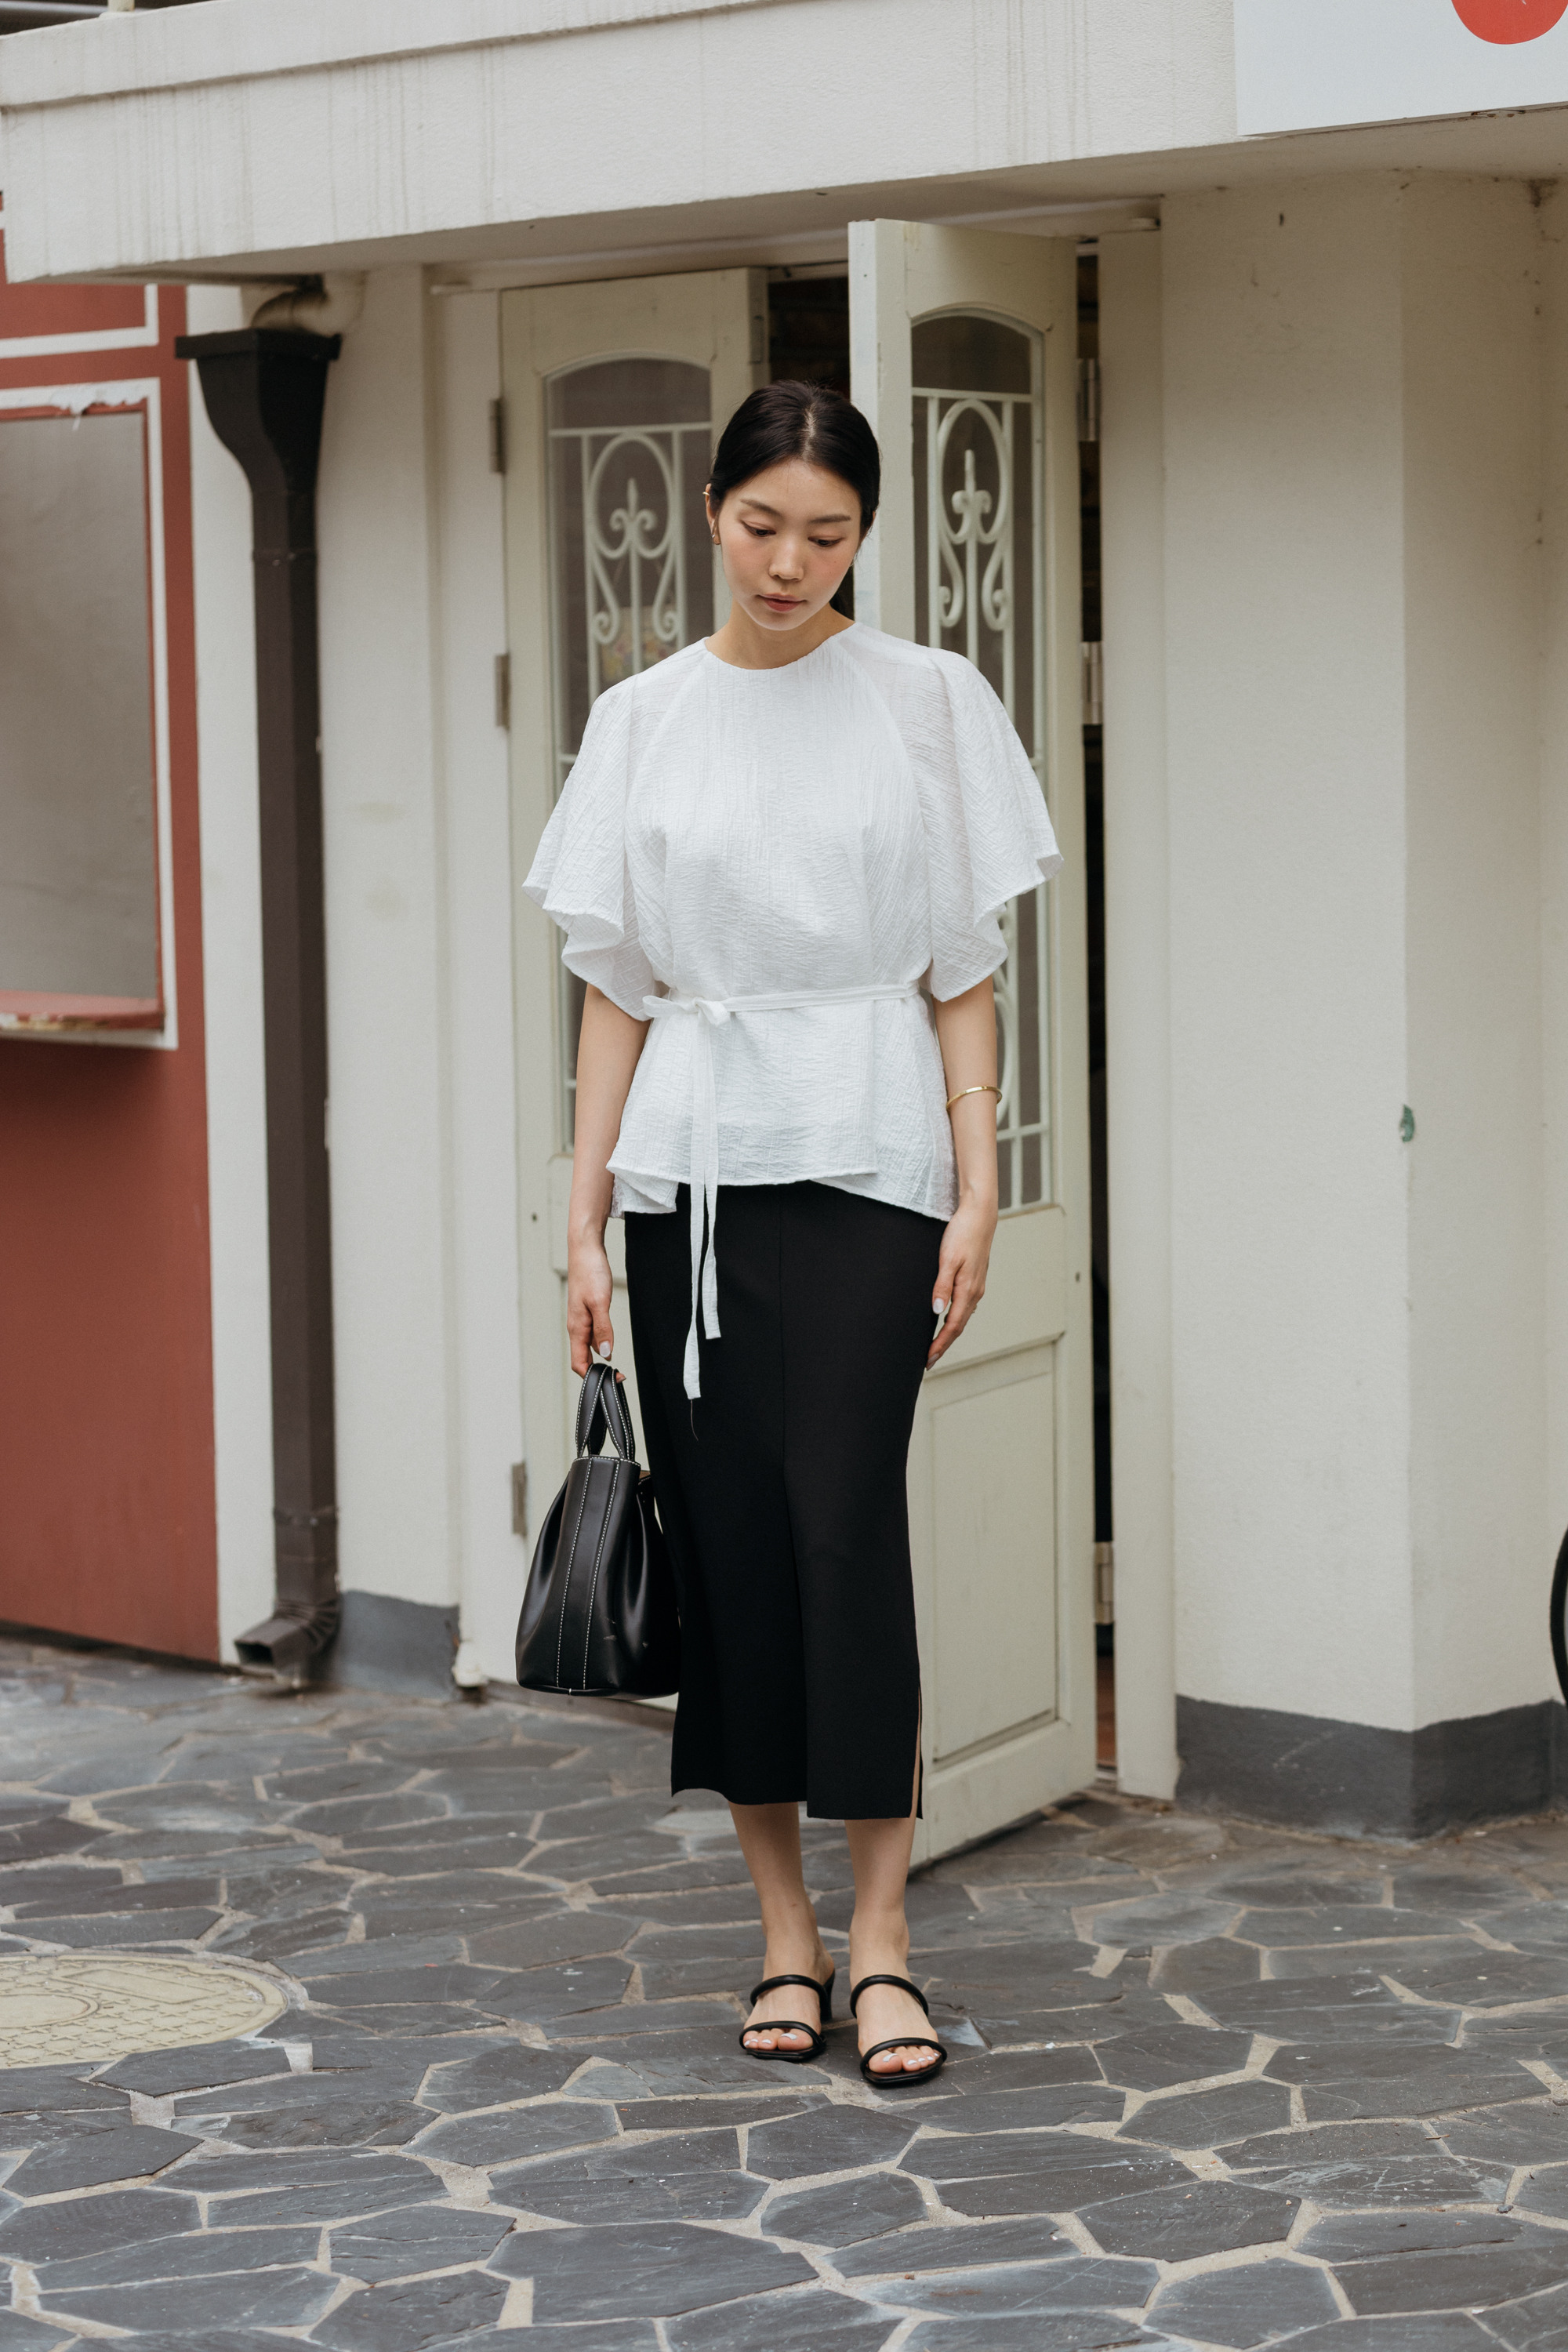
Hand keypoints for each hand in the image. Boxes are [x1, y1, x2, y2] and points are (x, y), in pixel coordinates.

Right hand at [567, 1231, 614, 1375]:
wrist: (585, 1249)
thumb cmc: (590, 1272)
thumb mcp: (600, 1303)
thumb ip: (603, 1329)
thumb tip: (605, 1354)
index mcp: (576, 1327)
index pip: (579, 1363)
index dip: (593, 1377)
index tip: (612, 1381)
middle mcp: (576, 1326)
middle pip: (583, 1358)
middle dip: (598, 1371)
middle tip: (619, 1376)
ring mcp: (581, 1318)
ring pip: (588, 1346)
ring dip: (600, 1358)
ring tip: (616, 1365)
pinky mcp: (587, 1310)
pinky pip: (592, 1333)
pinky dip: (601, 1342)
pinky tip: (610, 1341)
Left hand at [928, 1193, 996, 1366]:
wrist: (980, 1215)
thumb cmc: (963, 1233)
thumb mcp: (948, 1259)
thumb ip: (941, 1286)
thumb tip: (936, 1311)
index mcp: (967, 1290)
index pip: (952, 1326)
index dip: (940, 1345)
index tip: (928, 1359)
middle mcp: (974, 1292)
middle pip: (958, 1327)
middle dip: (943, 1345)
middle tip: (929, 1361)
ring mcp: (976, 1286)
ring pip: (961, 1317)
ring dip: (949, 1334)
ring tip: (936, 1346)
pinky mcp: (974, 1279)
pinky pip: (964, 1306)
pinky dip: (955, 1319)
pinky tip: (947, 1320)